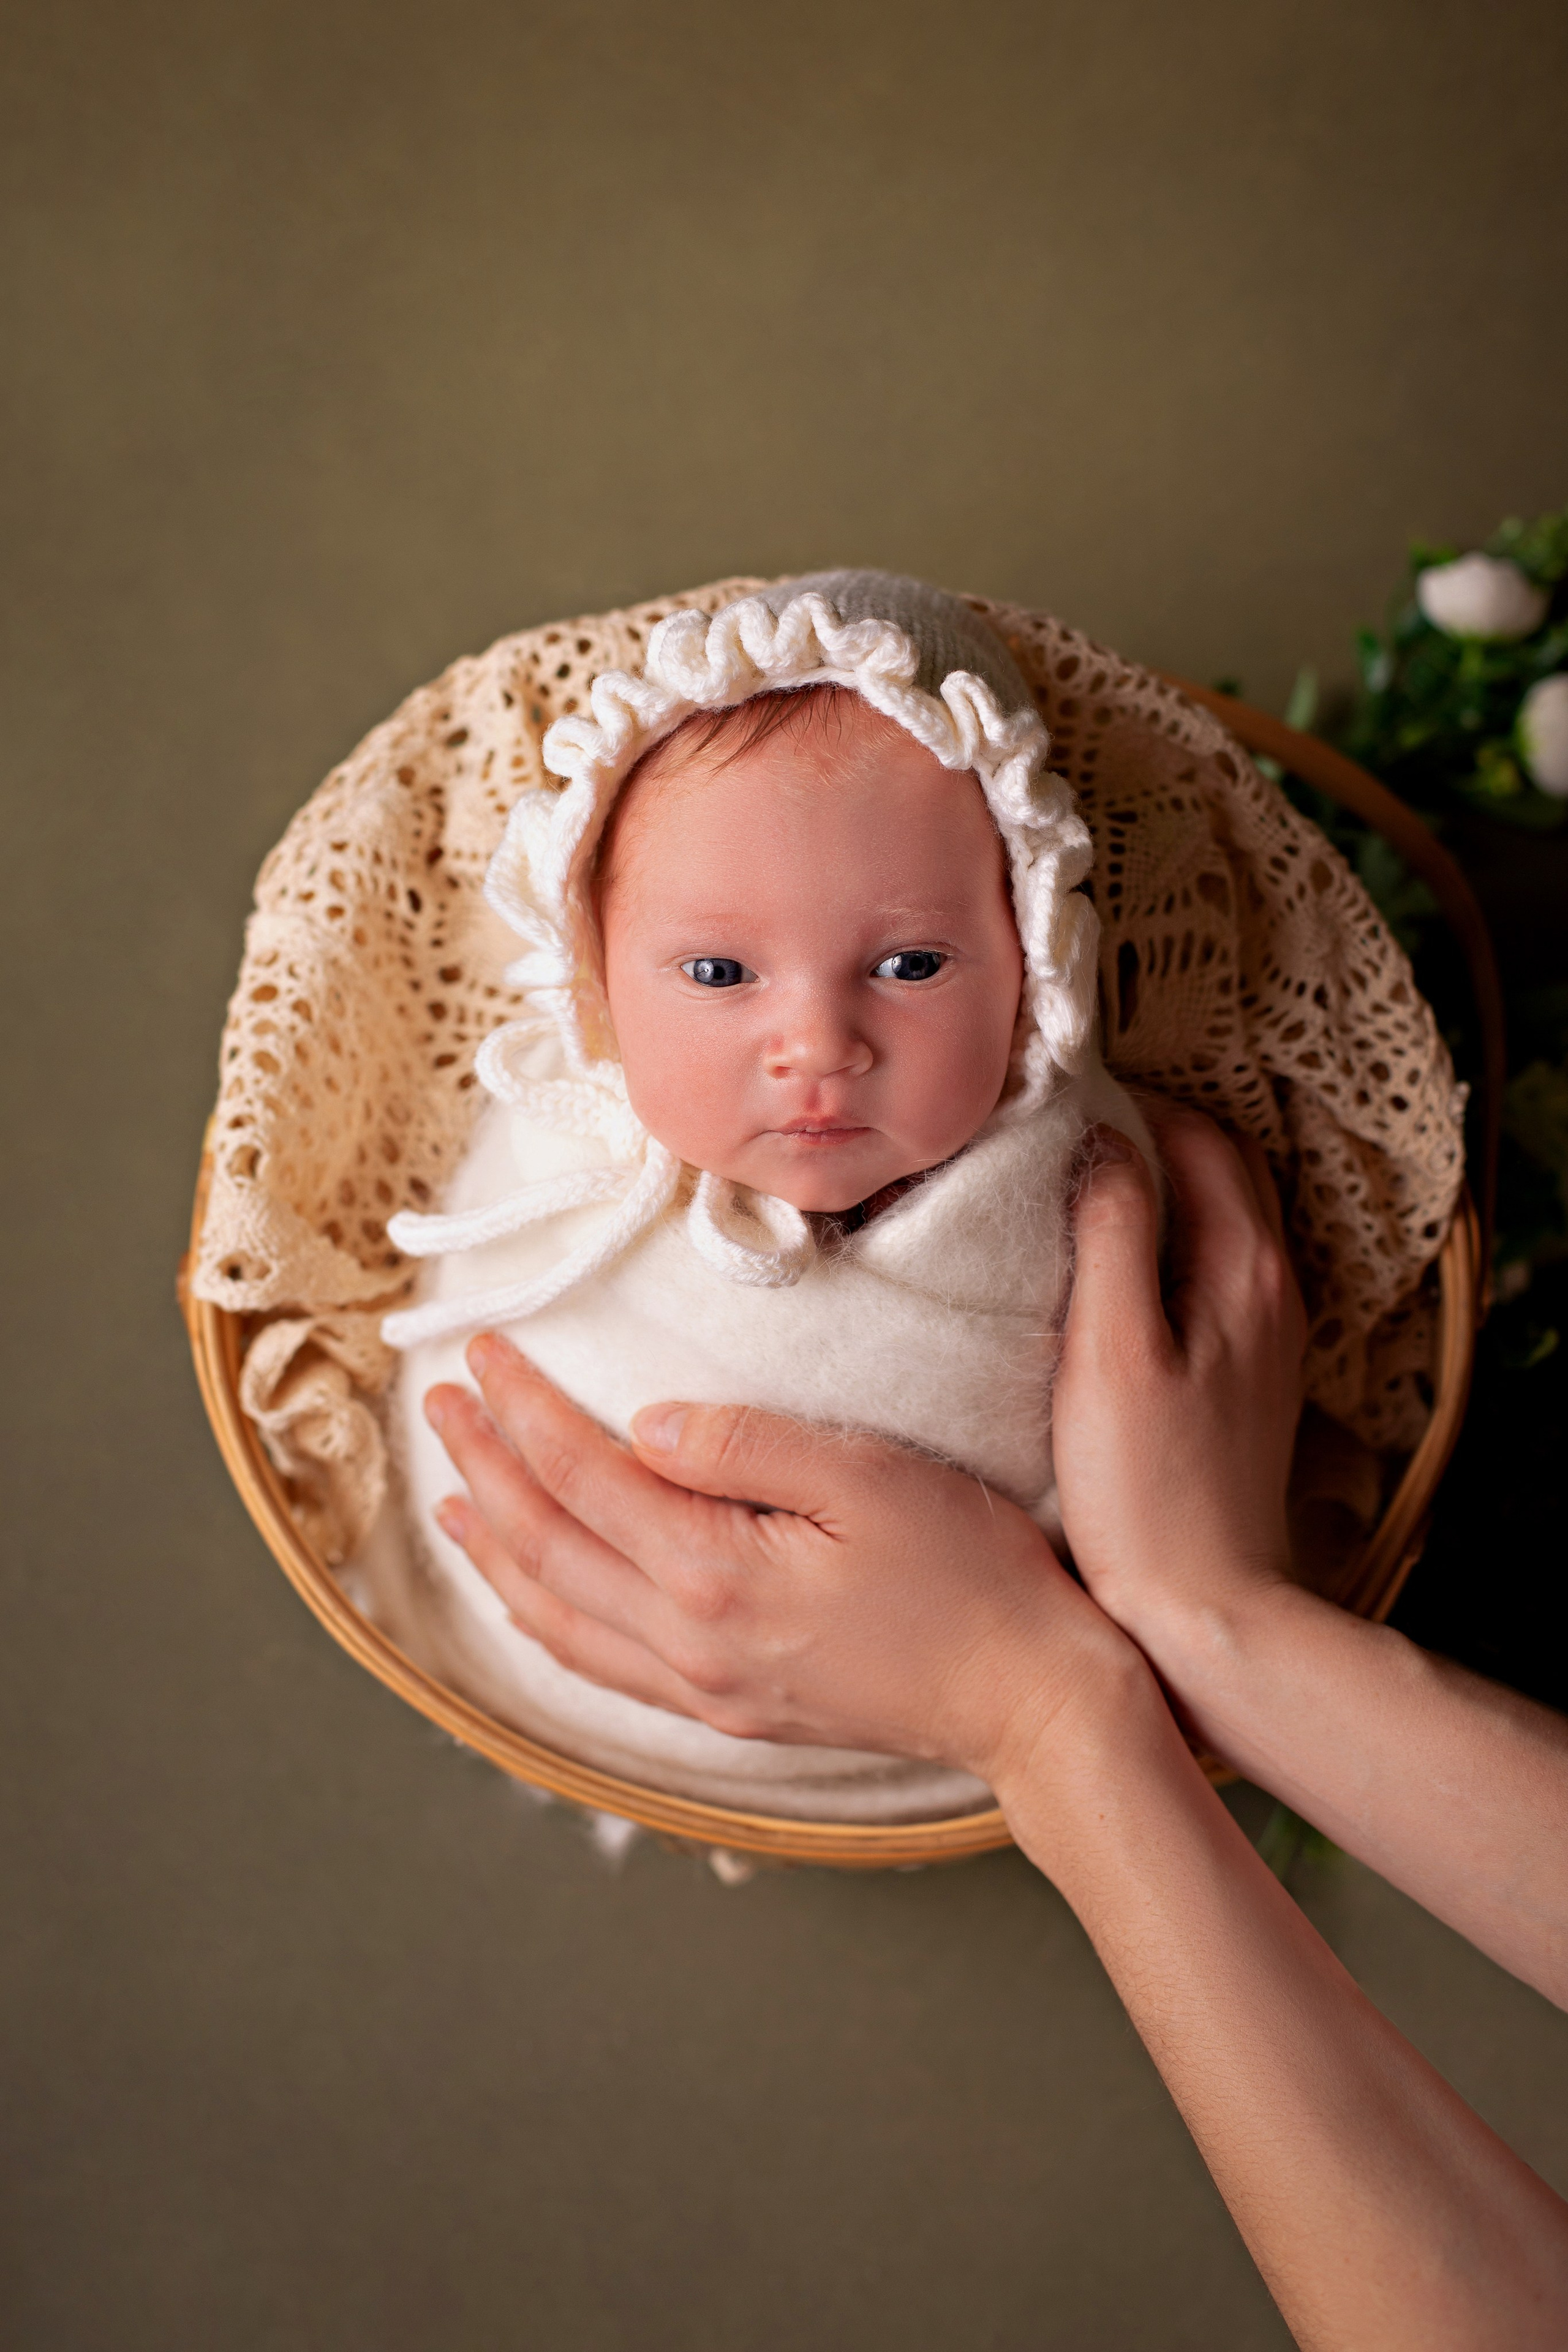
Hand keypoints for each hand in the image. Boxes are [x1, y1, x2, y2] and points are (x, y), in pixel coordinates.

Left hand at [424, 1336, 1145, 1791]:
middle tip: (439, 1402)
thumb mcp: (869, 1477)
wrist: (1029, 1696)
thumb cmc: (967, 1573)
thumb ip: (747, 1445)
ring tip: (450, 1500)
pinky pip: (601, 1665)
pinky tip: (533, 1598)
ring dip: (496, 1551)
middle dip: (484, 1469)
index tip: (484, 1349)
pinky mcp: (727, 1711)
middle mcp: (689, 1643)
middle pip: (548, 1547)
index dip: (523, 1410)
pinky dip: (545, 1621)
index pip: (584, 1476)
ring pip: (558, 1617)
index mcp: (715, 1574)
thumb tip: (644, 1425)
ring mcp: (703, 1688)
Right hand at [1053, 1103, 1307, 1652]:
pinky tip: (1109, 1277)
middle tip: (1063, 1141)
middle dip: (1150, 1135)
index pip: (1201, 1136)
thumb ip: (1113, 1232)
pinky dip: (1166, 1246)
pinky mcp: (1247, 1374)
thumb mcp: (1111, 1349)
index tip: (1057, 1110)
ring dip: (1158, 1191)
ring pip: (1219, 1219)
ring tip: (1074, 1198)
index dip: (1132, 1107)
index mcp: (1246, 1268)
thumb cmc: (1147, 1488)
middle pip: (1221, 1169)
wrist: (1210, 1609)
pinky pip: (1212, 1272)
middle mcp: (1274, 1287)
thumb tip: (1103, 1141)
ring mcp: (1267, 1333)